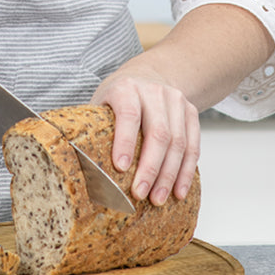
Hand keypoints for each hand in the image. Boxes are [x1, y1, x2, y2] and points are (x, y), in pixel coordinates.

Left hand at [91, 67, 199, 205]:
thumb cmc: (119, 96)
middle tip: (140, 194)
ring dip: (169, 175)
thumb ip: (95, 126)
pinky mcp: (192, 112)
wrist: (149, 75)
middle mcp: (154, 92)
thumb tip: (81, 166)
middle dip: (150, 168)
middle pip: (158, 133)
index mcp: (126, 87)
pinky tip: (178, 190)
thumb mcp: (102, 101)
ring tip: (158, 199)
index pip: (128, 114)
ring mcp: (176, 101)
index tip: (120, 168)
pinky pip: (193, 145)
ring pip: (178, 142)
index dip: (125, 141)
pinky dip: (186, 171)